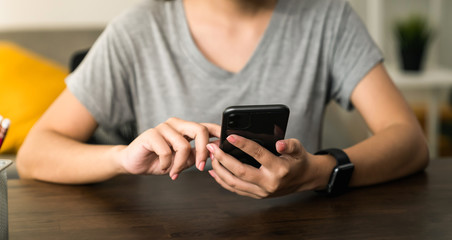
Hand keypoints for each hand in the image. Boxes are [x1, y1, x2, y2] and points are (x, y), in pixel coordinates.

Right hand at [117, 118, 217, 179]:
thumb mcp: (182, 161)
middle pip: (200, 130)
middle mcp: (176, 124)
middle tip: (200, 167)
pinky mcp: (151, 134)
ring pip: (183, 145)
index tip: (227, 144)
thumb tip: (214, 153)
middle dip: (203, 151)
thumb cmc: (158, 160)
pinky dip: (167, 164)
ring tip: (173, 172)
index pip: (206, 126)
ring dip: (180, 164)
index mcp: (185, 129)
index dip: (219, 132)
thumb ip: (197, 155)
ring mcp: (163, 127)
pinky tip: (162, 167)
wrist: (134, 163)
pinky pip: (166, 151)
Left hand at [207, 135, 333, 198]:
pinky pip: (236, 189)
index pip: (258, 155)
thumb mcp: (298, 148)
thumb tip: (279, 144)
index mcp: (279, 169)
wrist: (304, 179)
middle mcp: (269, 183)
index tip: (230, 136)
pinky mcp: (256, 195)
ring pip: (235, 183)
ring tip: (211, 157)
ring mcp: (262, 192)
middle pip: (241, 172)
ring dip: (220, 170)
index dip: (243, 145)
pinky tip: (214, 171)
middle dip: (223, 159)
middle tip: (212, 147)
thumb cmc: (299, 160)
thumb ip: (289, 145)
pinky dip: (223, 181)